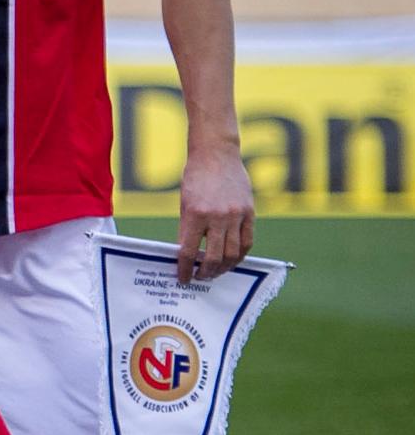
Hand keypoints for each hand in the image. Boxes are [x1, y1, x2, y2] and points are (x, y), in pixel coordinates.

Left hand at [178, 146, 253, 283]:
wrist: (217, 155)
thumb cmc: (196, 178)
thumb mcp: (185, 204)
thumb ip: (188, 229)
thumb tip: (188, 255)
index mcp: (195, 215)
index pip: (188, 252)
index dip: (184, 269)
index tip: (183, 279)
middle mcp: (217, 217)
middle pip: (213, 257)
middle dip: (205, 273)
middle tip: (200, 277)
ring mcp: (236, 215)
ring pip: (233, 253)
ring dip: (224, 268)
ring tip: (215, 272)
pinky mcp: (250, 213)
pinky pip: (247, 241)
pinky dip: (240, 255)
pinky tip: (232, 260)